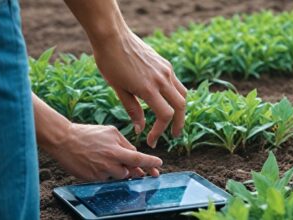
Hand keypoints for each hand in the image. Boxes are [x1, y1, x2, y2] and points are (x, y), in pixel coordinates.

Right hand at [47, 123, 162, 180]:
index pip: (138, 159)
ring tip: (108, 159)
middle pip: (130, 171)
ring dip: (120, 170)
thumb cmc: (88, 134)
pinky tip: (98, 163)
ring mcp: (101, 172)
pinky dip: (107, 172)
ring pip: (119, 176)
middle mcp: (110, 162)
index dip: (150, 163)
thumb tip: (135, 153)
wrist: (64, 140)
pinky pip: (106, 178)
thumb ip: (125, 143)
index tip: (159, 165)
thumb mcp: (110, 132)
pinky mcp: (92, 178)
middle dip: (137, 171)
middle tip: (142, 171)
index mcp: (116, 149)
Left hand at [92, 31, 186, 147]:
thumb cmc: (110, 62)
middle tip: (173, 136)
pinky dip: (176, 96)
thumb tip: (140, 129)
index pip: (165, 116)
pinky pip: (177, 84)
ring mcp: (166, 70)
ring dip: (180, 110)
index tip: (151, 140)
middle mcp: (161, 79)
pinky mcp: (165, 64)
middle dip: (178, 124)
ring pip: (182, 95)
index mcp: (148, 88)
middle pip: (180, 107)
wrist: (112, 36)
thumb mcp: (119, 89)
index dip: (160, 131)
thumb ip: (133, 110)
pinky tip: (167, 101)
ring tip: (174, 120)